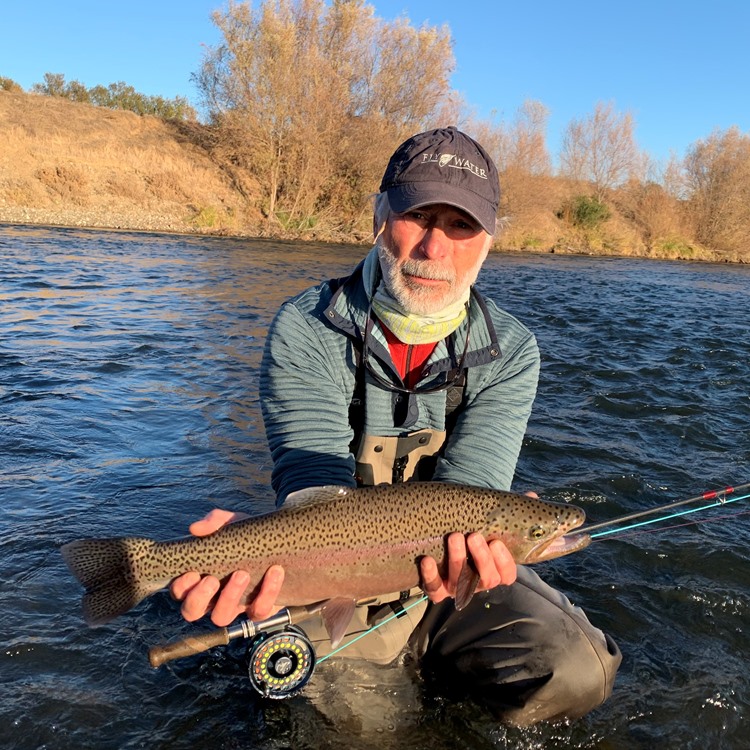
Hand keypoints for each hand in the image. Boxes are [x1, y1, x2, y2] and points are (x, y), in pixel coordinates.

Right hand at [169, 509, 284, 626]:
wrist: (277, 541)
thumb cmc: (244, 536)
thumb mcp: (231, 524)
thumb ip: (214, 521)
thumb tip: (196, 528)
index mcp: (199, 578)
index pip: (179, 591)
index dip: (181, 587)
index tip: (192, 573)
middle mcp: (212, 597)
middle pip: (192, 611)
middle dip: (199, 598)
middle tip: (213, 580)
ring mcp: (235, 606)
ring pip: (222, 618)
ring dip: (230, 598)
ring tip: (242, 574)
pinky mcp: (259, 608)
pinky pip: (258, 612)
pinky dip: (267, 593)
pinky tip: (274, 572)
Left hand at [419, 532, 516, 603]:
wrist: (437, 553)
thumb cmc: (466, 538)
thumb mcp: (481, 533)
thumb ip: (490, 526)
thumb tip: (501, 505)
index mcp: (492, 572)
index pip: (507, 576)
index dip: (504, 562)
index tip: (495, 542)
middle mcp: (476, 584)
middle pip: (487, 579)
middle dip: (482, 557)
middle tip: (473, 537)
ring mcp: (457, 589)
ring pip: (461, 581)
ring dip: (458, 559)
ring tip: (454, 537)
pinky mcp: (437, 591)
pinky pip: (434, 588)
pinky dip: (430, 574)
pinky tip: (428, 560)